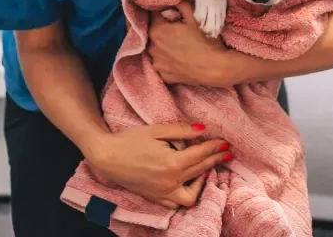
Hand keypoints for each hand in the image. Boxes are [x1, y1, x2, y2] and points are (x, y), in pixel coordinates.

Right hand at [85, 123, 230, 208]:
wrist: (106, 156)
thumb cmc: (130, 140)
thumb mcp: (157, 130)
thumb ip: (182, 131)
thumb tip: (203, 129)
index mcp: (172, 163)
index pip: (201, 154)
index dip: (215, 147)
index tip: (225, 142)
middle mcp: (170, 182)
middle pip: (200, 171)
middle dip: (215, 160)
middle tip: (226, 153)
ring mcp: (162, 193)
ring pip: (191, 196)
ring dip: (202, 183)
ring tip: (207, 170)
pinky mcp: (155, 198)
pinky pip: (176, 203)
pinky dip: (185, 195)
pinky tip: (188, 184)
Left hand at [148, 1, 234, 86]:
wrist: (214, 67)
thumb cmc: (204, 40)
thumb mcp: (194, 17)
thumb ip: (181, 4)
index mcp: (157, 31)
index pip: (155, 16)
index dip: (165, 15)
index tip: (175, 17)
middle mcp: (152, 48)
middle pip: (155, 34)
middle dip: (164, 31)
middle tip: (179, 32)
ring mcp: (157, 63)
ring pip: (157, 50)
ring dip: (164, 47)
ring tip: (180, 48)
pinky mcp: (164, 76)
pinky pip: (163, 65)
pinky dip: (168, 62)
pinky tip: (180, 60)